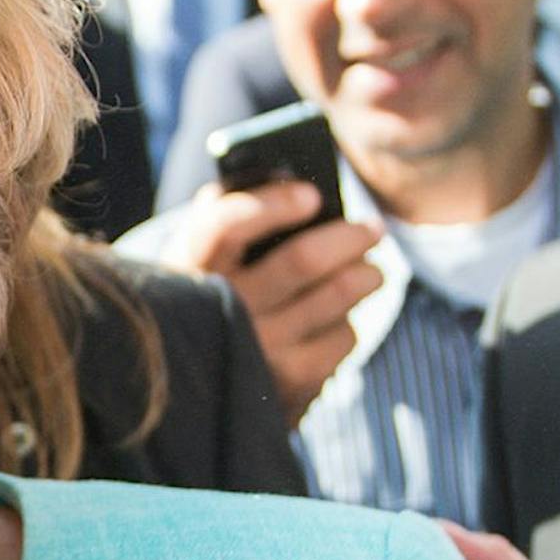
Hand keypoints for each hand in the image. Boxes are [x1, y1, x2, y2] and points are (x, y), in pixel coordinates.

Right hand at [161, 181, 381, 425]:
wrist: (187, 381)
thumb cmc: (206, 291)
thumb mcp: (199, 253)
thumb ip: (225, 208)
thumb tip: (285, 176)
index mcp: (188, 268)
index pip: (225, 225)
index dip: (273, 205)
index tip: (312, 196)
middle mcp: (218, 313)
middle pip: (305, 259)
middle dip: (352, 235)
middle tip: (371, 229)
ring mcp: (255, 351)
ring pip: (340, 292)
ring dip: (366, 273)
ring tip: (368, 270)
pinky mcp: (290, 383)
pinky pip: (346, 335)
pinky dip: (349, 320)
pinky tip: (334, 320)